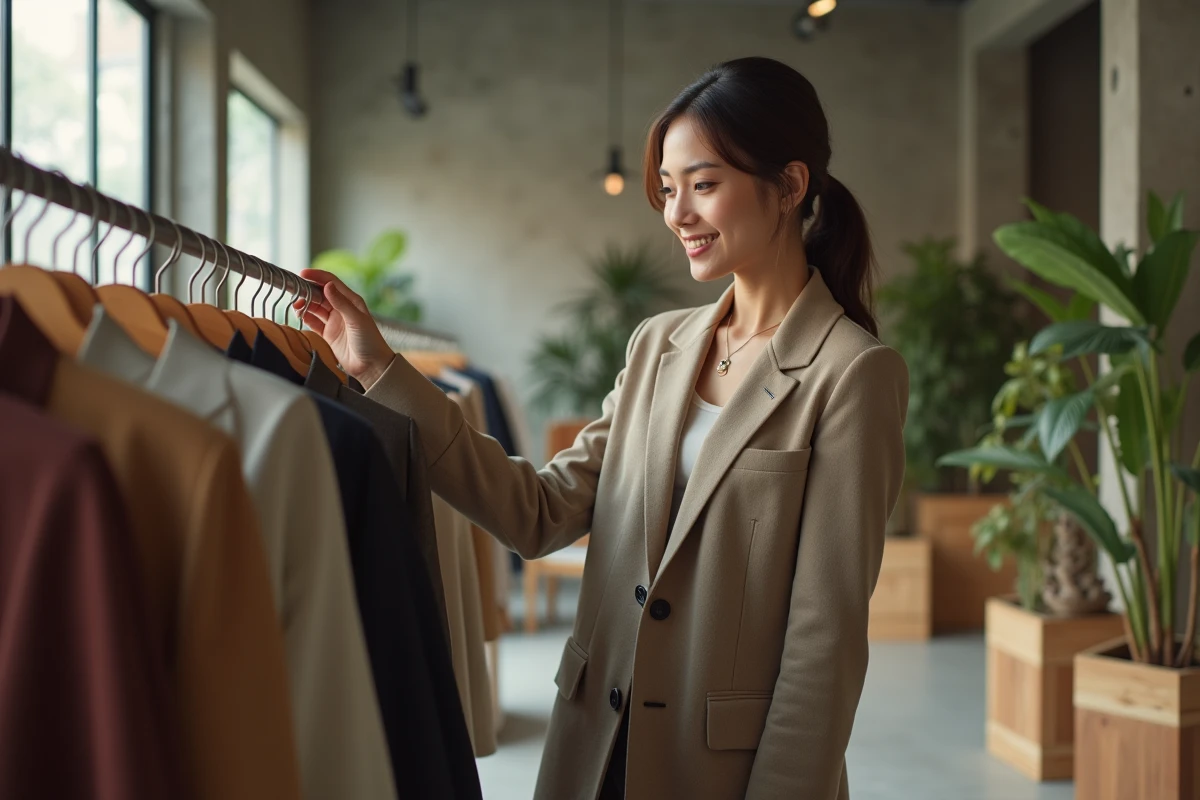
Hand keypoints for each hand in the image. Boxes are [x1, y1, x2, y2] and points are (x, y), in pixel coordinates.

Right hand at [295, 269, 394, 387]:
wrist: (371, 366)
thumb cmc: (370, 341)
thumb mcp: (356, 320)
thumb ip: (341, 303)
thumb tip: (327, 285)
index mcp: (351, 301)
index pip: (331, 282)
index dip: (317, 276)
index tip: (302, 274)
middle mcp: (342, 308)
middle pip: (320, 294)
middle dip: (307, 290)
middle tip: (293, 290)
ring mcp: (334, 321)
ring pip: (315, 307)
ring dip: (305, 303)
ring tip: (295, 304)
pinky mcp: (328, 334)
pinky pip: (313, 321)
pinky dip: (305, 317)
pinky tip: (299, 314)